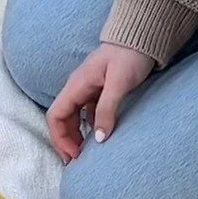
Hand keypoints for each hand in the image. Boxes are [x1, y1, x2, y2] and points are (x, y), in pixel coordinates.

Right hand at [46, 44, 155, 161]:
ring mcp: (88, 89)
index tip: (74, 154)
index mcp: (76, 86)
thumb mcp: (119, 83)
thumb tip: (99, 140)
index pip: (55, 116)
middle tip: (78, 161)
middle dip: (66, 141)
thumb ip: (107, 110)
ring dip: (77, 136)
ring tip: (88, 154)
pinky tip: (101, 137)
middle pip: (62, 119)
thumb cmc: (130, 55)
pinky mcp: (100, 91)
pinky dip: (90, 128)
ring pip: (74, 117)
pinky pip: (88, 113)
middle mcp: (78, 88)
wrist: (142, 37)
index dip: (60, 138)